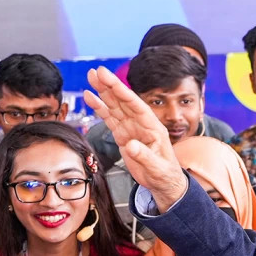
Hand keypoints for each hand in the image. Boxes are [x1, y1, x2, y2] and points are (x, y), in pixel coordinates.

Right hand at [83, 66, 187, 209]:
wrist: (163, 183)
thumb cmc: (165, 174)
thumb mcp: (157, 168)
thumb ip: (144, 156)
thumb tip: (131, 146)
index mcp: (153, 127)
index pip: (135, 105)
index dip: (122, 91)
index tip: (109, 79)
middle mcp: (141, 124)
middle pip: (124, 101)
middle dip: (110, 86)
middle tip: (96, 72)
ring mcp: (131, 128)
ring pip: (115, 106)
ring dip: (103, 92)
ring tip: (91, 77)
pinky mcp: (123, 135)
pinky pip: (110, 118)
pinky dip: (100, 107)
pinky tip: (90, 97)